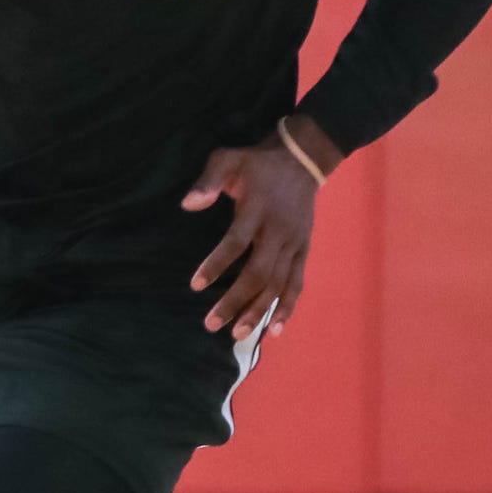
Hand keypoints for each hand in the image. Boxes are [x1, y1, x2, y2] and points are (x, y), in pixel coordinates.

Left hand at [181, 114, 342, 341]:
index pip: (237, 241)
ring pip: (278, 284)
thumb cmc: (257, 164)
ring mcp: (294, 244)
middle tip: (211, 323)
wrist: (302, 161)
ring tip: (238, 334)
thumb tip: (188, 204)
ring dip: (258, 311)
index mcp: (258, 209)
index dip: (217, 264)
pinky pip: (297, 283)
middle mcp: (278, 231)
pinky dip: (287, 308)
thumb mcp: (229, 158)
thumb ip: (209, 180)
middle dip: (236, 301)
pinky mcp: (303, 251)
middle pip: (259, 272)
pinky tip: (274, 330)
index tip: (196, 285)